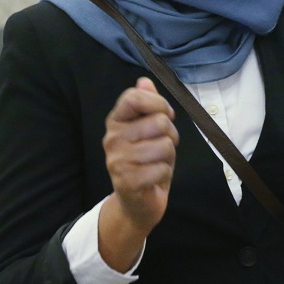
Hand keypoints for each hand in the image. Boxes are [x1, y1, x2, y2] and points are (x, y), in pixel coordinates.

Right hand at [98, 77, 178, 270]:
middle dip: (171, 136)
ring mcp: (117, 160)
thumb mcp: (149, 130)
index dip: (158, 103)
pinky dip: (165, 174)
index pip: (134, 97)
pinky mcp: (127, 181)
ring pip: (165, 146)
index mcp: (116, 121)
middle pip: (160, 122)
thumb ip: (148, 104)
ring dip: (169, 157)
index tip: (165, 115)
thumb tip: (144, 81)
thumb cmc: (147, 161)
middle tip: (161, 149)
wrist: (137, 202)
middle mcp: (112, 138)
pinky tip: (154, 178)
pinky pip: (163, 168)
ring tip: (156, 163)